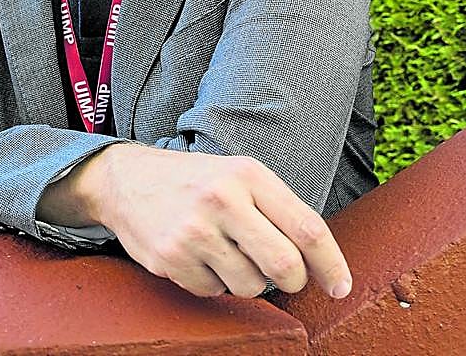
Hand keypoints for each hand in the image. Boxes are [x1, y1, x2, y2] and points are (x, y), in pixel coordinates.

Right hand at [44, 143, 351, 298]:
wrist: (125, 180)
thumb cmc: (195, 181)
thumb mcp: (238, 175)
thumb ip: (278, 209)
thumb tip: (321, 264)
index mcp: (246, 174)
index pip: (307, 228)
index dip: (331, 264)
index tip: (340, 286)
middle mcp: (220, 199)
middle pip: (285, 266)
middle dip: (293, 281)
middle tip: (285, 278)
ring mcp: (192, 230)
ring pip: (250, 286)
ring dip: (248, 280)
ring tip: (227, 254)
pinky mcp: (170, 256)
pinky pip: (213, 291)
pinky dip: (213, 282)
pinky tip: (197, 256)